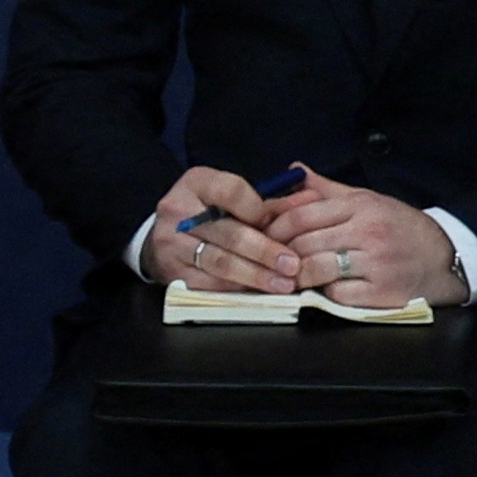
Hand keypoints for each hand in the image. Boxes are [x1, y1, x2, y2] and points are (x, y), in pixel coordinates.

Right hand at [150, 166, 309, 296]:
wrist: (165, 236)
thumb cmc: (208, 213)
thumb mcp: (232, 197)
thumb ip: (270, 201)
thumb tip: (311, 201)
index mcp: (196, 183)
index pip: (231, 192)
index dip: (259, 209)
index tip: (284, 225)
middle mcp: (177, 210)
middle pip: (227, 232)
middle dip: (265, 251)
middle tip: (293, 264)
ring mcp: (171, 243)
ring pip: (219, 261)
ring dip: (255, 275)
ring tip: (283, 283)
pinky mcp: (172, 272)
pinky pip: (209, 284)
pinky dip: (237, 289)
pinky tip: (259, 293)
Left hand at [259, 170, 461, 308]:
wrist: (447, 259)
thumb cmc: (402, 229)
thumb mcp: (368, 200)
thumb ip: (327, 189)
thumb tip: (294, 172)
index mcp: (360, 206)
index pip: (300, 216)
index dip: (273, 229)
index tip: (261, 237)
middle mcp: (368, 232)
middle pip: (303, 244)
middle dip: (279, 255)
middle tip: (268, 262)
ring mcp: (376, 263)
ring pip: (315, 269)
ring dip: (297, 276)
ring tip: (289, 277)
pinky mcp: (382, 291)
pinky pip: (337, 294)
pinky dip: (324, 293)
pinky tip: (324, 289)